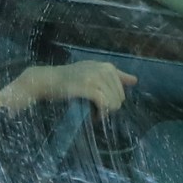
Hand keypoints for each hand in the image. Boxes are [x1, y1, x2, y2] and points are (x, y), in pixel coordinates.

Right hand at [0, 61, 136, 115]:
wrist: (47, 80)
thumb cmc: (69, 79)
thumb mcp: (93, 72)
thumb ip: (115, 76)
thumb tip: (135, 81)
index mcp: (107, 67)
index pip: (121, 91)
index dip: (112, 102)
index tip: (100, 106)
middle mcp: (104, 69)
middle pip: (119, 99)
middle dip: (108, 108)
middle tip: (94, 111)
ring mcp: (96, 77)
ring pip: (113, 102)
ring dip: (104, 113)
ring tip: (92, 113)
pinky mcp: (88, 86)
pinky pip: (104, 103)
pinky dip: (100, 114)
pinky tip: (93, 116)